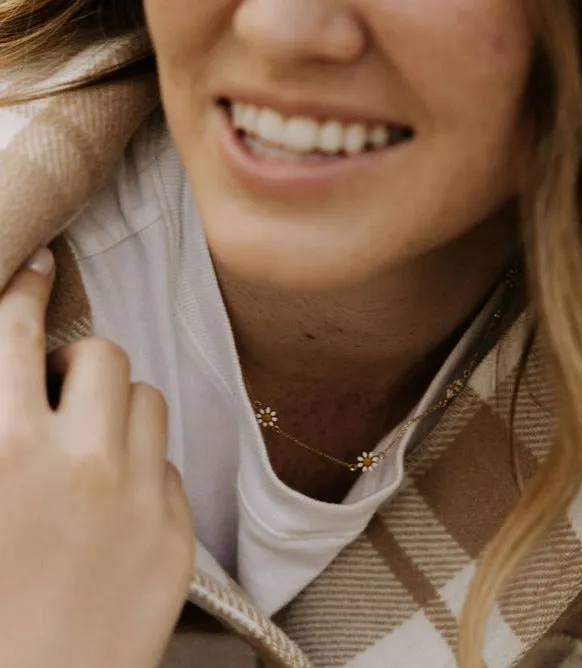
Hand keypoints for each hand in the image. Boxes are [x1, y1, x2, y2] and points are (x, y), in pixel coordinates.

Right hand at [0, 248, 193, 667]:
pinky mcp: (176, 537)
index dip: (23, 291)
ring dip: (119, 410)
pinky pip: (169, 463)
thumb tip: (16, 390)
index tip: (37, 266)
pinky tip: (115, 507)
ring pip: (148, 400)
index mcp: (4, 452)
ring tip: (91, 449)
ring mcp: (140, 500)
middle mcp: (80, 466)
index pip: (17, 339)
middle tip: (58, 400)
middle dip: (79, 366)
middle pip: (104, 355)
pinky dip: (144, 468)